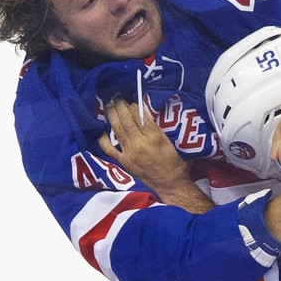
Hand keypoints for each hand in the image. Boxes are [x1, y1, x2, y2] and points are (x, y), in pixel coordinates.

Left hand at [98, 98, 213, 212]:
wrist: (171, 184)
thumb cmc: (178, 163)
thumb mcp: (176, 142)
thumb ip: (165, 128)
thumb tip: (155, 112)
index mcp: (156, 138)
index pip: (141, 116)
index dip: (135, 105)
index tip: (133, 99)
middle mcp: (141, 144)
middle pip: (127, 120)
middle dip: (121, 106)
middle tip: (117, 96)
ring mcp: (130, 153)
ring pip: (118, 130)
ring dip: (112, 116)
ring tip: (109, 105)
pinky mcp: (124, 162)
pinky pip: (109, 149)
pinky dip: (103, 139)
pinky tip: (102, 130)